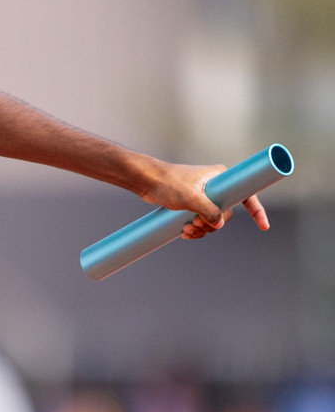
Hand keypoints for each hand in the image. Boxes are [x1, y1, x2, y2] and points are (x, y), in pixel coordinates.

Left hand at [139, 162, 269, 239]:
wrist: (146, 181)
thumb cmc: (167, 183)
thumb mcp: (190, 198)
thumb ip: (208, 211)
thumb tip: (219, 224)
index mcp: (220, 178)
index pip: (247, 194)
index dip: (257, 211)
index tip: (264, 227)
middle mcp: (216, 186)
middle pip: (226, 214)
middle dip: (213, 224)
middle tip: (197, 225)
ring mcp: (204, 196)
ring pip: (213, 220)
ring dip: (202, 229)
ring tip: (187, 229)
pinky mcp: (192, 204)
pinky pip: (201, 221)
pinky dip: (196, 229)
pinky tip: (185, 233)